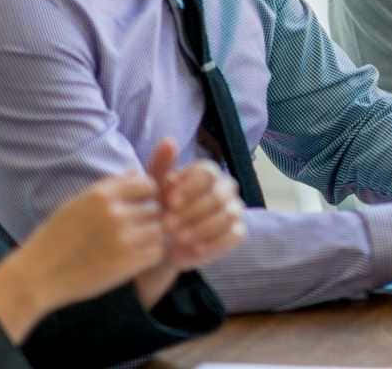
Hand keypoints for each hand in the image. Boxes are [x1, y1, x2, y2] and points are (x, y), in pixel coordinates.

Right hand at [0, 169, 165, 339]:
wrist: (38, 275)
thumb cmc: (55, 238)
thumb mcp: (77, 202)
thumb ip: (109, 189)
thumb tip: (138, 174)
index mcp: (101, 194)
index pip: (147, 183)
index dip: (147, 195)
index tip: (138, 206)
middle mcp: (115, 212)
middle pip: (156, 207)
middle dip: (149, 217)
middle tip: (135, 229)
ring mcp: (123, 237)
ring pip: (160, 229)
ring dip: (152, 236)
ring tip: (134, 244)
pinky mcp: (128, 262)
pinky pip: (157, 251)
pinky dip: (151, 255)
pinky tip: (134, 259)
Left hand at [129, 139, 246, 305]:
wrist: (161, 244)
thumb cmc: (158, 211)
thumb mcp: (153, 189)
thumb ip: (161, 166)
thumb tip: (169, 141)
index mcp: (208, 174)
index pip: (208, 172)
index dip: (190, 187)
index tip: (170, 202)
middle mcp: (226, 188)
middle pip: (219, 195)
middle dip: (193, 212)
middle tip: (168, 226)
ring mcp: (234, 210)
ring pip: (228, 215)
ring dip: (201, 229)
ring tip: (177, 240)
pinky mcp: (237, 232)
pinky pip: (233, 236)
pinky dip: (212, 245)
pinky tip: (190, 251)